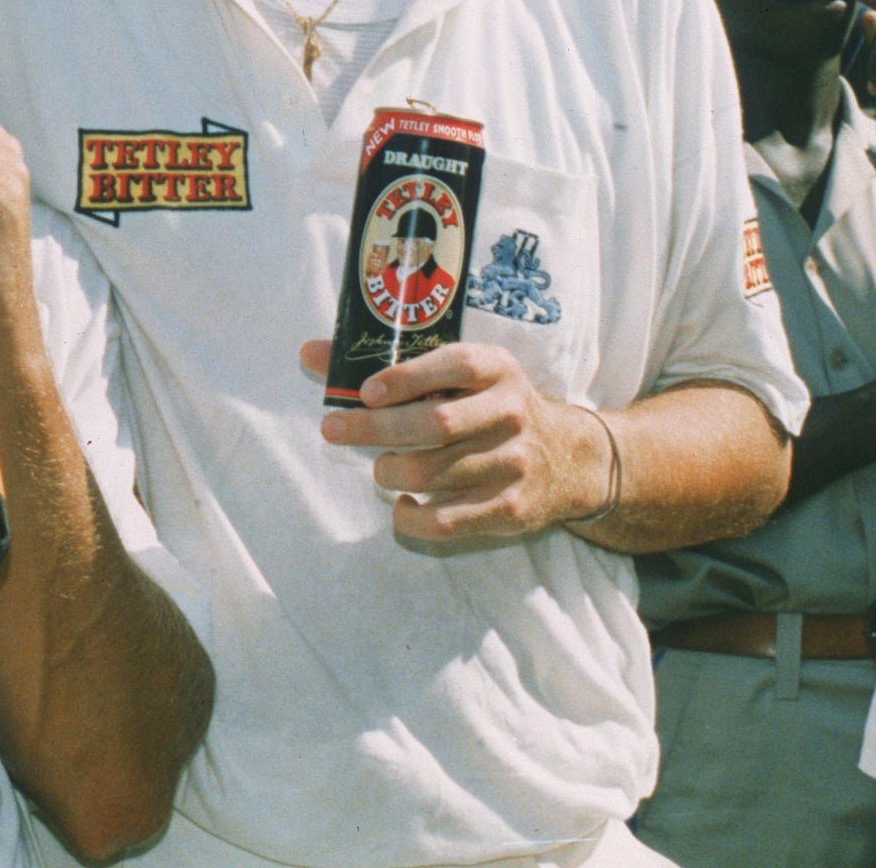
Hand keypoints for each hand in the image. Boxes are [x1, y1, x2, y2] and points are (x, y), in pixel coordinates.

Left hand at [304, 339, 611, 540]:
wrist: (567, 458)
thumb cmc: (487, 407)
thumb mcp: (457, 374)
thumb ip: (385, 364)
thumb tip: (308, 354)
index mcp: (498, 369)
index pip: (454, 365)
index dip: (406, 378)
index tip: (365, 391)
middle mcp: (510, 413)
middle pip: (435, 424)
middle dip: (374, 428)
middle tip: (333, 429)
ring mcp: (514, 463)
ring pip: (433, 472)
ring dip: (390, 470)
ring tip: (380, 466)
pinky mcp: (510, 509)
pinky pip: (446, 521)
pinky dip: (410, 516)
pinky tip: (401, 504)